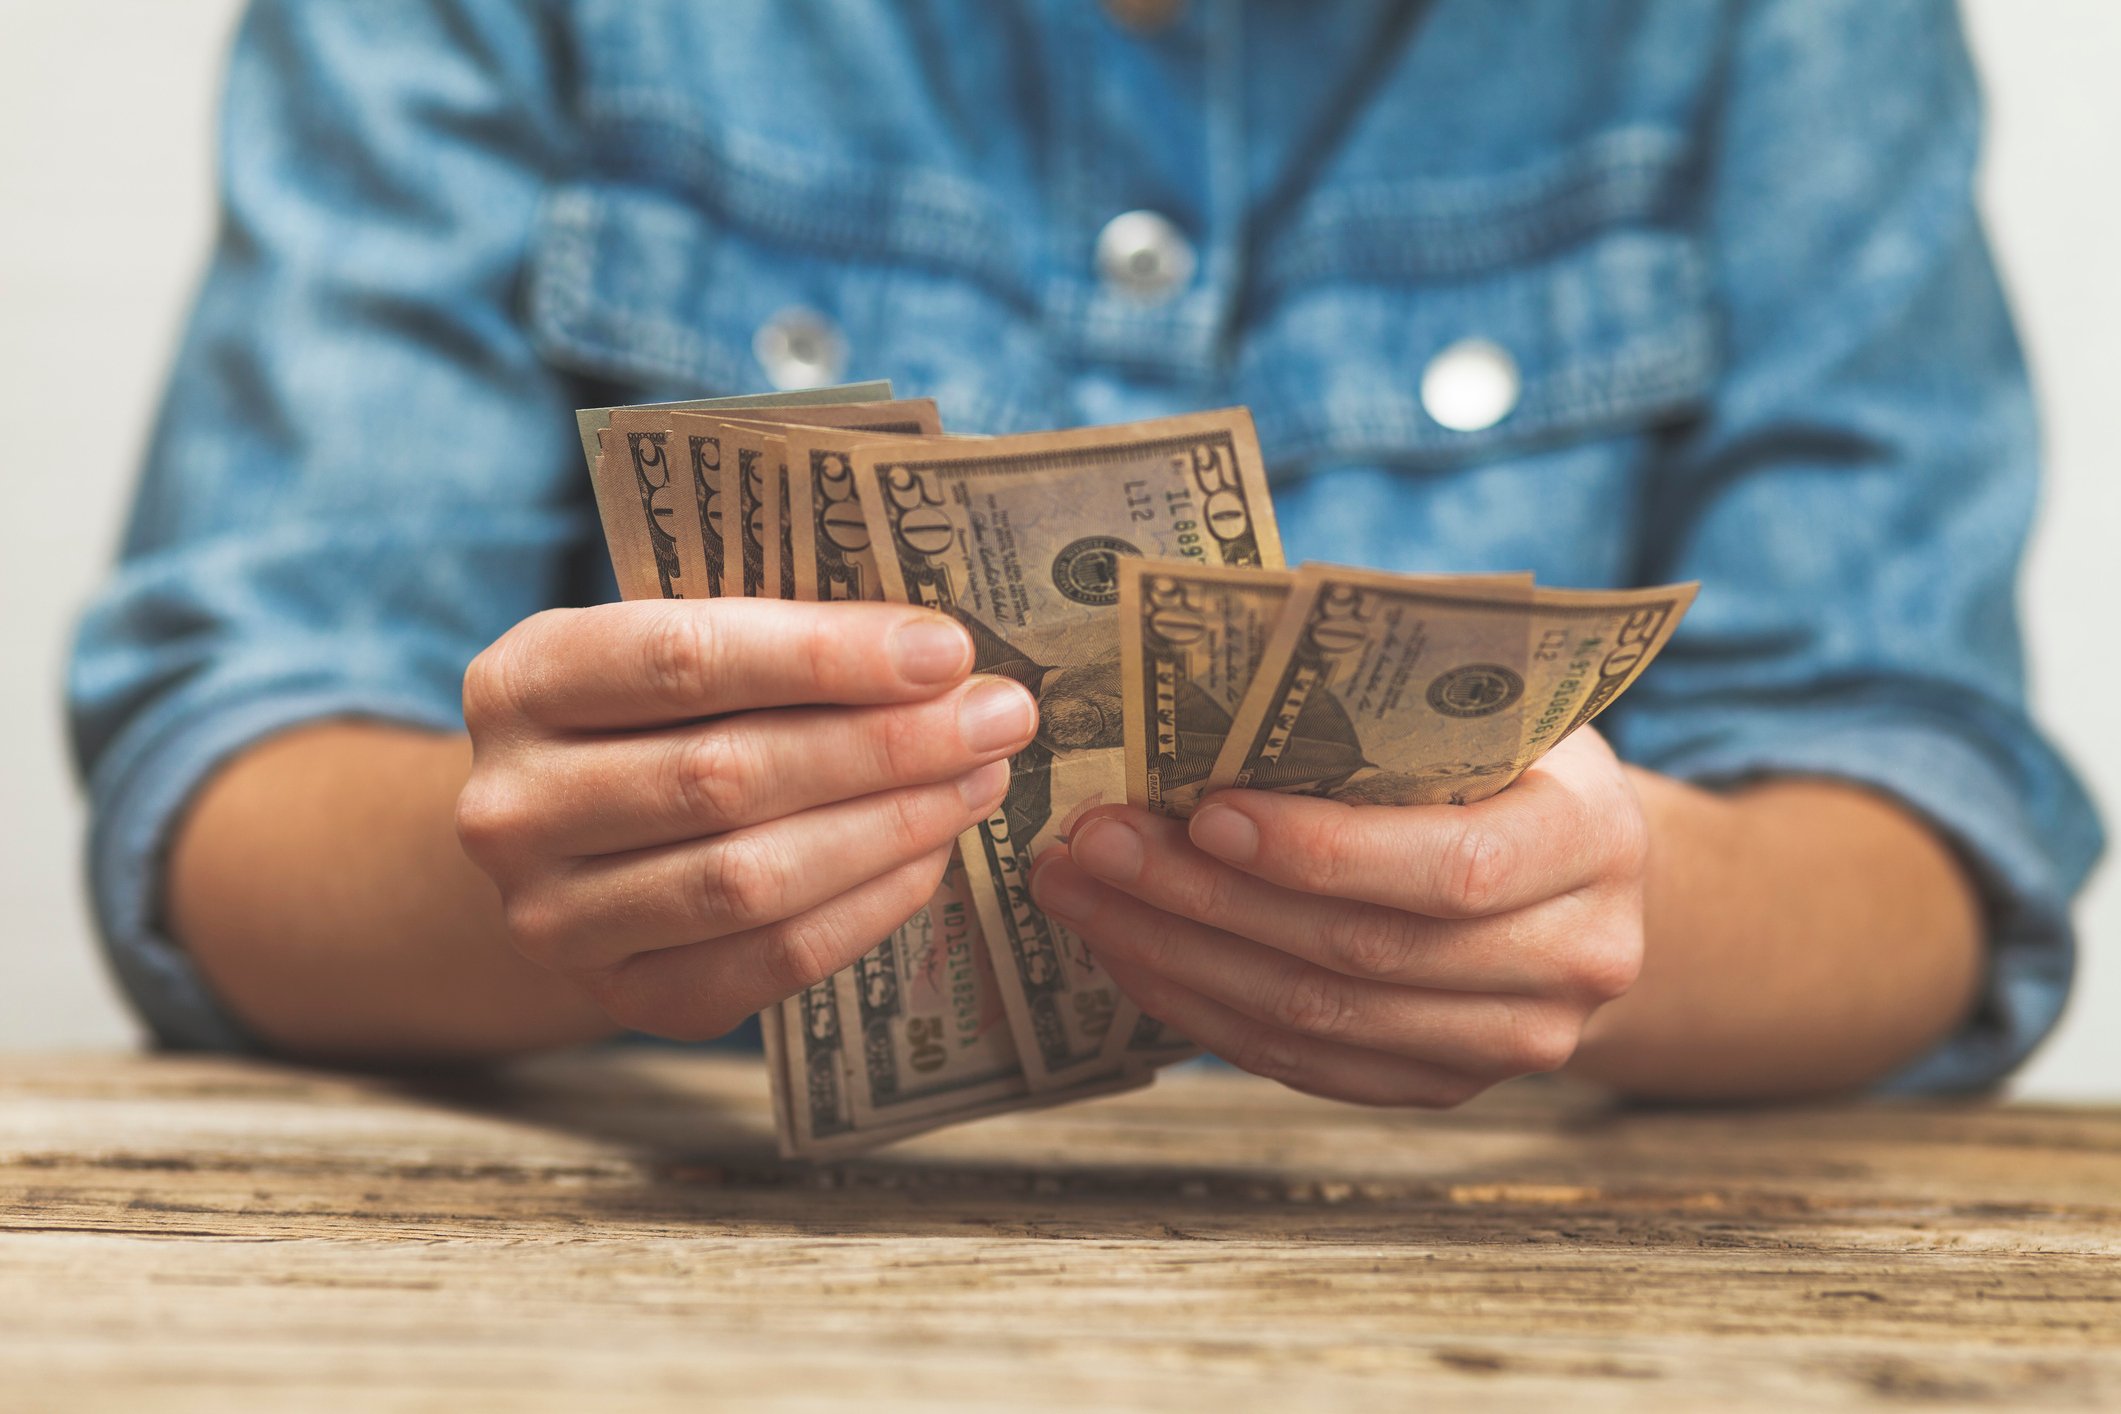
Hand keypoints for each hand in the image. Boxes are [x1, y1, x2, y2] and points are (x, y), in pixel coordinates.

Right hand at [456, 599, 1032, 1040]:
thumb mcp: (669, 644)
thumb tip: (939, 651)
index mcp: (522, 680)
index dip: (824, 656)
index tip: (943, 649)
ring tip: (979, 779)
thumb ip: (771, 636)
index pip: (682, 659)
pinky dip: (868, 905)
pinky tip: (932, 853)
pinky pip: (770, 960)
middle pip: (727, 774)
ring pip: (751, 877)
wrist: (564, 844)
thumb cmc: (648, 718)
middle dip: (885, 745)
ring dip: (891, 826)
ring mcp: (555, 917)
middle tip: (997, 717)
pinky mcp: (622, 998)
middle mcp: (513, 805)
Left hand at [1029, 729, 1647, 1105]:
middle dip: (1207, 897)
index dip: (1320, 850)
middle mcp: (1575, 957)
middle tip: (1095, 845)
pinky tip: (1132, 951)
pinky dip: (1203, 1010)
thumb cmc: (1507, 754)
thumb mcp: (1483, 702)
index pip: (1452, 866)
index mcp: (1594, 839)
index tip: (1204, 811)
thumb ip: (1383, 696)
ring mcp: (1515, 1041)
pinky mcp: (1443, 1087)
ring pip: (1318, 1020)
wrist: (1578, 868)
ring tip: (1084, 894)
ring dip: (1179, 957)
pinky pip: (1305, 1065)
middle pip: (1363, 951)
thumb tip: (1214, 657)